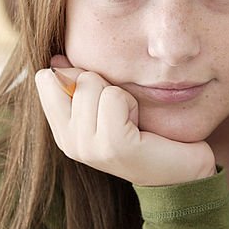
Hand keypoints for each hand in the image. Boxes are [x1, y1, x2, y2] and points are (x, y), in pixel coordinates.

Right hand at [34, 55, 216, 186]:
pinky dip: (131, 103)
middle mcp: (68, 143)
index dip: (78, 76)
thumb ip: (78, 85)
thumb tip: (56, 59)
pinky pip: (114, 97)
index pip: (46, 79)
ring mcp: (87, 148)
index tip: (103, 99)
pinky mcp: (111, 146)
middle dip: (95, 81)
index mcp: (62, 132)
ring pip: (90, 84)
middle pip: (64, 77)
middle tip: (119, 109)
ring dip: (119, 94)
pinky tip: (139, 126)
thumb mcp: (105, 105)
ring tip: (131, 120)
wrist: (182, 169)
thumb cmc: (147, 133)